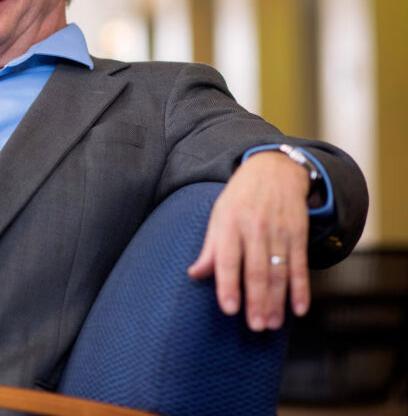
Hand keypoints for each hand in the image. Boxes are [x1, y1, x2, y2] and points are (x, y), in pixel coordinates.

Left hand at [187, 152, 311, 330]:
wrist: (274, 169)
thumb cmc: (239, 198)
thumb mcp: (218, 216)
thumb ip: (210, 248)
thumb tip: (194, 274)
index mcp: (229, 224)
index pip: (227, 259)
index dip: (228, 285)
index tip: (229, 309)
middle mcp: (254, 228)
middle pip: (256, 270)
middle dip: (256, 300)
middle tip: (255, 326)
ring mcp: (279, 231)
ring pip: (279, 271)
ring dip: (277, 301)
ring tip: (272, 324)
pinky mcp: (298, 233)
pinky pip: (301, 265)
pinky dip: (301, 288)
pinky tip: (299, 309)